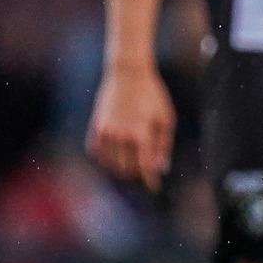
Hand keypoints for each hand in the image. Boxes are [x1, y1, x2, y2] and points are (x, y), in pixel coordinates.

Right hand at [87, 61, 175, 192]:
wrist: (128, 74)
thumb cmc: (153, 95)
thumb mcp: (166, 118)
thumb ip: (163, 145)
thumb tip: (159, 168)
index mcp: (140, 134)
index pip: (144, 167)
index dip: (149, 181)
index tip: (155, 188)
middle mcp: (120, 135)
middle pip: (126, 169)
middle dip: (136, 176)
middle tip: (145, 176)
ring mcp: (105, 131)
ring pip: (110, 164)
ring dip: (121, 170)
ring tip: (132, 168)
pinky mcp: (96, 126)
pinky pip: (97, 153)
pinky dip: (105, 159)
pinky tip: (116, 158)